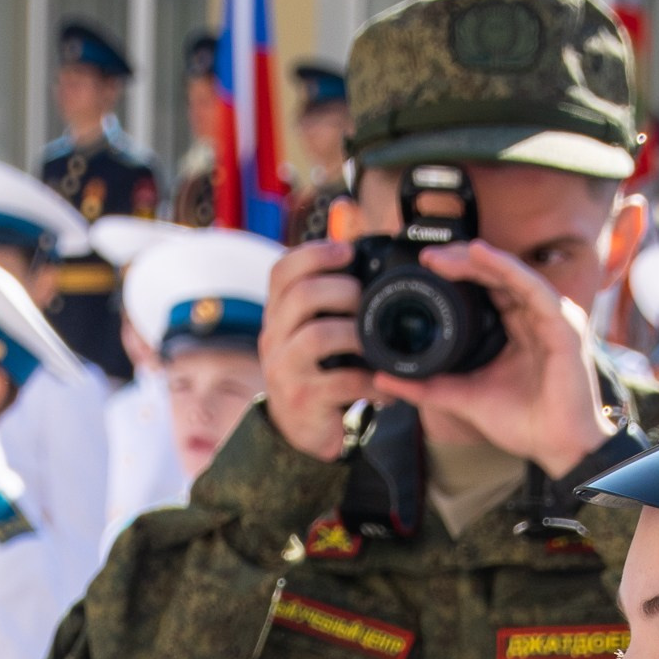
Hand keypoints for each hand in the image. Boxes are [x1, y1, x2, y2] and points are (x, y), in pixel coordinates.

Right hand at [259, 237, 367, 461]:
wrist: (301, 431)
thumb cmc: (318, 371)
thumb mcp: (316, 327)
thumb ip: (329, 289)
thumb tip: (354, 227)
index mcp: (278, 314)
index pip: (282, 271)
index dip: (315, 253)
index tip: (348, 252)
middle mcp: (274, 338)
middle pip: (301, 297)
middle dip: (342, 291)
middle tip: (366, 300)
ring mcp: (284, 370)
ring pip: (318, 336)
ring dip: (355, 333)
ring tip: (376, 342)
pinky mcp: (303, 400)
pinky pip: (340, 382)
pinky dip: (369, 380)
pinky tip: (384, 385)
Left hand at [372, 237, 614, 480]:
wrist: (557, 449)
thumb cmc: (524, 423)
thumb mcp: (463, 397)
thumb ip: (426, 385)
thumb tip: (383, 377)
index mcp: (517, 327)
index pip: (486, 288)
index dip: (457, 274)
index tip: (423, 269)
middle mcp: (535, 316)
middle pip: (496, 275)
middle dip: (461, 261)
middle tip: (428, 257)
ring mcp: (552, 317)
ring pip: (511, 274)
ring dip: (478, 260)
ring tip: (446, 255)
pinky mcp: (563, 325)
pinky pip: (532, 288)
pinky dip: (507, 269)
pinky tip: (482, 257)